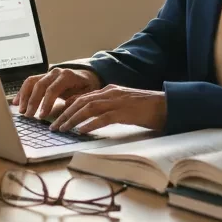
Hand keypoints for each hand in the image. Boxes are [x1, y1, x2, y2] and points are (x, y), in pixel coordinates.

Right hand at [13, 68, 101, 119]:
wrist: (87, 75)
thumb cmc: (88, 86)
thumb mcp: (87, 94)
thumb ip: (75, 100)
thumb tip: (63, 110)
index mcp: (67, 76)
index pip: (53, 89)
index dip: (46, 103)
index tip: (41, 116)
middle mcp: (55, 72)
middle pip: (39, 85)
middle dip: (32, 101)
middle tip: (28, 115)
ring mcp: (48, 73)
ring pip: (31, 82)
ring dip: (24, 96)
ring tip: (20, 110)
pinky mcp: (43, 77)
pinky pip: (30, 83)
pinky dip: (22, 92)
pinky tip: (16, 102)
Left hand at [49, 85, 166, 134]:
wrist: (167, 105)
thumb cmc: (147, 108)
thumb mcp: (124, 104)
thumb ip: (109, 107)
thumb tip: (92, 118)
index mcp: (109, 90)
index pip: (83, 97)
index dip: (68, 107)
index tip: (57, 117)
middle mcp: (110, 93)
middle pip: (81, 101)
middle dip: (65, 113)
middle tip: (54, 126)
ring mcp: (117, 101)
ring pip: (88, 108)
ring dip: (72, 119)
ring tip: (62, 129)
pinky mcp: (124, 112)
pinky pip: (103, 118)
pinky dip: (89, 124)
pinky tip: (80, 131)